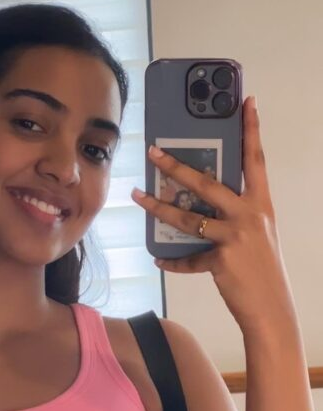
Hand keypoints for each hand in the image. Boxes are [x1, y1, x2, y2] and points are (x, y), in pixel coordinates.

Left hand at [130, 95, 297, 336]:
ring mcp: (235, 237)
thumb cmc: (261, 269)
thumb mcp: (256, 234)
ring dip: (158, 207)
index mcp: (260, 204)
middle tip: (154, 151)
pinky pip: (188, 259)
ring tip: (138, 197)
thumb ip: (234, 215)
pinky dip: (173, 260)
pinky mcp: (221, 260)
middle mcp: (249, 215)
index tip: (246, 102)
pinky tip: (159, 258)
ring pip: (188, 217)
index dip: (251, 130)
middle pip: (207, 183)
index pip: (255, 159)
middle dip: (177, 166)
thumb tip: (200, 204)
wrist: (272, 308)